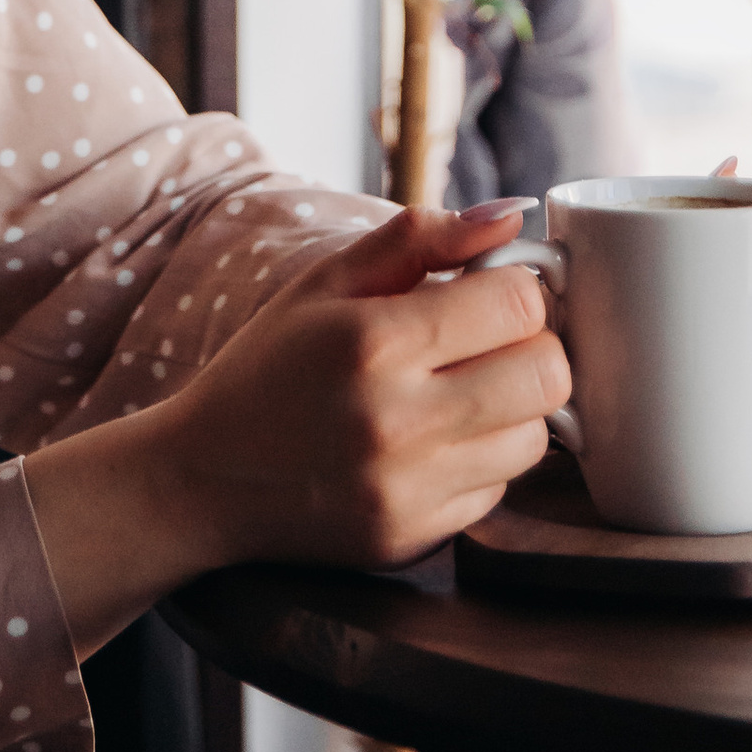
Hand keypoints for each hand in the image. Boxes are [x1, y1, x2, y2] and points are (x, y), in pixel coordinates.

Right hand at [20, 201, 565, 653]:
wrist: (203, 479)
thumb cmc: (269, 366)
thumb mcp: (325, 283)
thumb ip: (418, 238)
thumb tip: (512, 213)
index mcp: (374, 341)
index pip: (519, 305)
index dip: (516, 288)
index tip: (490, 291)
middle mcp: (397, 420)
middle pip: (548, 376)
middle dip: (533, 347)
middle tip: (491, 342)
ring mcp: (408, 489)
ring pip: (536, 440)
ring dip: (514, 410)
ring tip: (462, 393)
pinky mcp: (413, 538)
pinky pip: (497, 492)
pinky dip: (481, 462)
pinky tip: (433, 443)